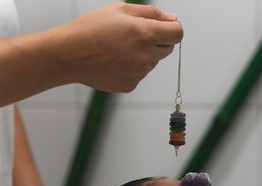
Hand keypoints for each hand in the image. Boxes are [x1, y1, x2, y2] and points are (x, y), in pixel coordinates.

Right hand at [61, 3, 183, 92]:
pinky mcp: (131, 85)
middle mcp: (146, 56)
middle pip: (167, 49)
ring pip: (153, 62)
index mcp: (145, 34)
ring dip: (144, 54)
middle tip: (136, 35)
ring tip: (119, 49)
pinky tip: (115, 61)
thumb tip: (172, 19)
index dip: (173, 28)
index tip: (165, 27)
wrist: (68, 55)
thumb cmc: (91, 29)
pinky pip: (140, 74)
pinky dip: (133, 68)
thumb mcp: (120, 10)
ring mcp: (139, 73)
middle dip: (158, 40)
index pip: (177, 33)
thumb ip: (151, 13)